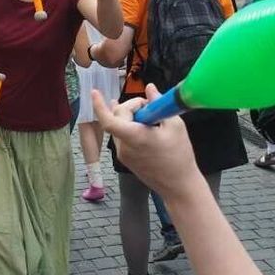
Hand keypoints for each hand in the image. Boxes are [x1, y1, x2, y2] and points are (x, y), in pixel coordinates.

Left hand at [91, 84, 198, 198]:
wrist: (179, 186)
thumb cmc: (179, 156)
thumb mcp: (175, 125)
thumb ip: (159, 104)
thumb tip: (150, 88)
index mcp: (134, 137)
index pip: (109, 120)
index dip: (100, 105)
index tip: (95, 92)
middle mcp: (124, 147)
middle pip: (117, 118)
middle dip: (131, 107)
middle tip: (151, 106)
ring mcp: (124, 155)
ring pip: (119, 127)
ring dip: (130, 117)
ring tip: (147, 112)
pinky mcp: (127, 160)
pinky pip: (122, 137)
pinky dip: (129, 127)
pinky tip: (142, 123)